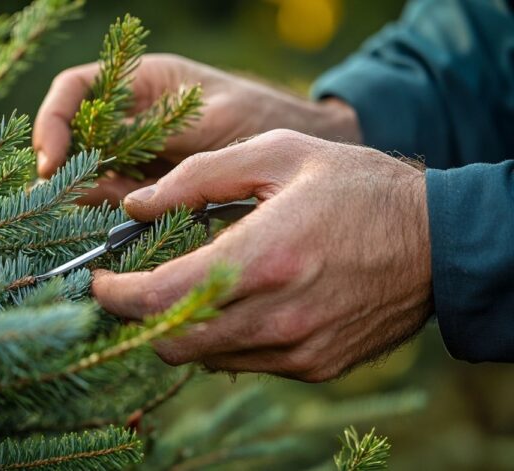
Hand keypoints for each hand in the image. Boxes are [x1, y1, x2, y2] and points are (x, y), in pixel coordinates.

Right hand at [33, 53, 359, 204]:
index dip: (54, 121)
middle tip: (53, 203)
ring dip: (84, 198)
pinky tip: (106, 231)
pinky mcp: (152, 185)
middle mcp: (133, 118)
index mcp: (142, 84)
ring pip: (94, 174)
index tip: (51, 159)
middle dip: (64, 170)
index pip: (76, 92)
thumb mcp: (208, 120)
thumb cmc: (259, 116)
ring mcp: (140, 153)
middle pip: (78, 139)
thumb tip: (112, 174)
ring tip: (77, 224)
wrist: (298, 147)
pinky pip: (120, 199)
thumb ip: (157, 139)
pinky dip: (111, 216)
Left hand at [92, 130, 431, 381]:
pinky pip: (242, 362)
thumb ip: (196, 178)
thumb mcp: (276, 153)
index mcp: (263, 257)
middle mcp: (277, 315)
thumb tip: (136, 206)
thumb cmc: (356, 186)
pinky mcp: (313, 366)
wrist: (436, 240)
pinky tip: (231, 303)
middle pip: (172, 341)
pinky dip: (220, 338)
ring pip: (204, 357)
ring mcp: (296, 348)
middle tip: (128, 287)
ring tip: (181, 288)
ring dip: (178, 327)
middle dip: (137, 318)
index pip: (161, 297)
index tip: (98, 281)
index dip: (115, 294)